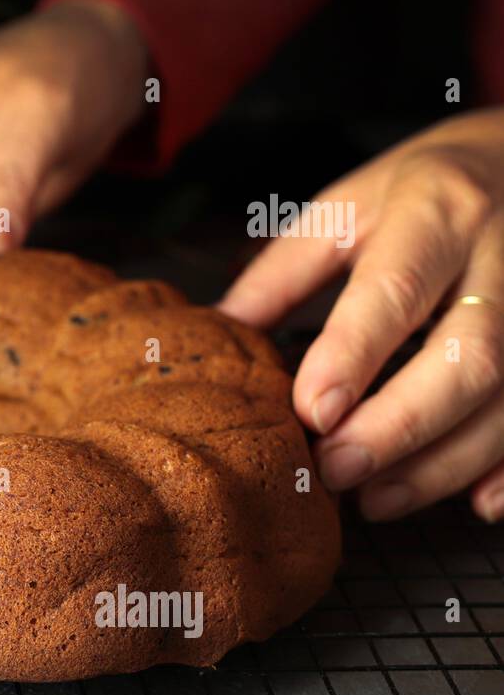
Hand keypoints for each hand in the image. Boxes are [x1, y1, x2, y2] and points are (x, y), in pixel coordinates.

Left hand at [220, 109, 503, 522]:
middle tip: (335, 471)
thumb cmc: (422, 190)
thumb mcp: (345, 207)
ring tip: (374, 500)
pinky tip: (477, 504)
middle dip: (400, 426)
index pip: (394, 292)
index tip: (310, 412)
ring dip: (445, 462)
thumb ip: (282, 273)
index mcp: (435, 213)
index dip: (353, 356)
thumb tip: (216, 333)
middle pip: (468, 356)